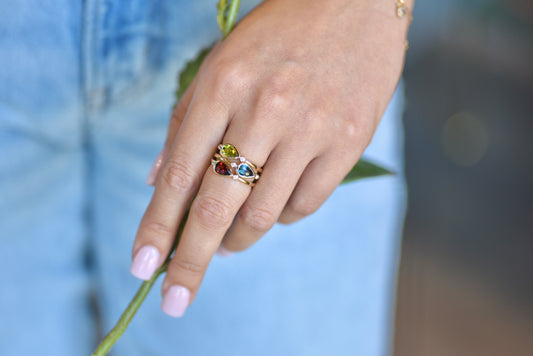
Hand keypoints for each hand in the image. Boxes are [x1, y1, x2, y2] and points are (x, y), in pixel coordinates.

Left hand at [130, 0, 410, 316]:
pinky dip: (281, 219)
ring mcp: (311, 130)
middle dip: (190, 261)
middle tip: (175, 297)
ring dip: (236, 241)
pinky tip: (273, 206)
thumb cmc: (278, 34)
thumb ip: (186, 122)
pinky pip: (305, 205)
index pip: (180, 175)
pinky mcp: (347, 144)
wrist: (355, 3)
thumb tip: (160, 182)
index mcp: (223, 86)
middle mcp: (266, 111)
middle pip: (217, 209)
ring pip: (263, 216)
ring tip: (226, 243)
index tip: (141, 267)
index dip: (157, 227)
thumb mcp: (220, 64)